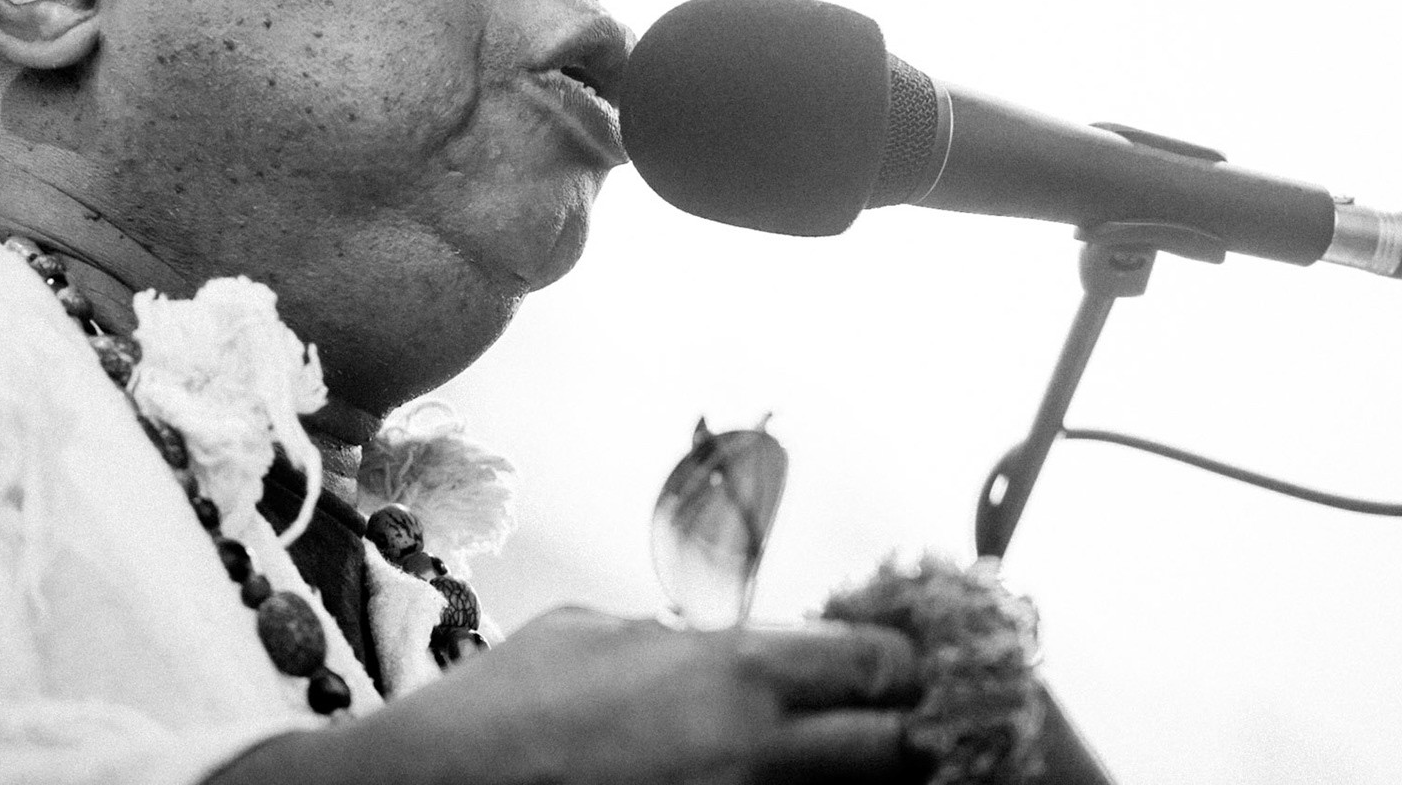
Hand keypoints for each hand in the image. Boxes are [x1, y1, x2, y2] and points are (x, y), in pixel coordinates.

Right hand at [212, 606, 926, 784]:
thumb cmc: (497, 711)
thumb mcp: (594, 632)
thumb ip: (682, 638)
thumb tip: (731, 646)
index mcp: (731, 670)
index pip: (877, 662)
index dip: (900, 664)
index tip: (903, 667)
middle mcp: (755, 752)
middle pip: (898, 750)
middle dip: (904, 736)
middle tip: (899, 730)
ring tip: (839, 769)